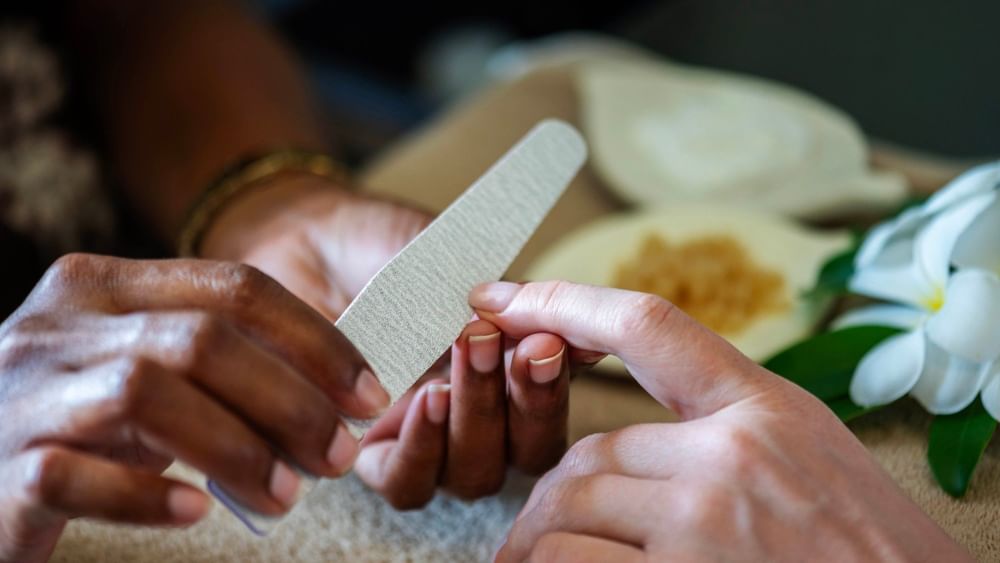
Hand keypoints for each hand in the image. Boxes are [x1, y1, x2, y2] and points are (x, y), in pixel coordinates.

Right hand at [0, 254, 389, 562]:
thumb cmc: (72, 416)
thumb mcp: (138, 365)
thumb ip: (213, 361)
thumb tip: (328, 392)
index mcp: (104, 286)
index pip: (234, 287)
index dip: (314, 339)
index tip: (366, 393)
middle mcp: (61, 325)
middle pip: (202, 340)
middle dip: (289, 400)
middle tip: (336, 454)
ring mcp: (24, 392)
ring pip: (146, 396)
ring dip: (234, 448)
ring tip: (283, 495)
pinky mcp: (0, 469)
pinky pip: (75, 475)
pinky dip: (144, 496)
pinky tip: (192, 514)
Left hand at [202, 178, 597, 506]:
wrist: (310, 241)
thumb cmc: (387, 248)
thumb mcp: (455, 264)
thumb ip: (512, 300)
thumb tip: (574, 325)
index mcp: (507, 377)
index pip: (551, 406)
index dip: (557, 383)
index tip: (551, 341)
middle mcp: (475, 422)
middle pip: (525, 451)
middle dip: (526, 400)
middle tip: (511, 344)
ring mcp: (426, 445)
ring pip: (474, 472)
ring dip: (478, 416)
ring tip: (464, 353)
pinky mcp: (370, 456)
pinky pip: (408, 482)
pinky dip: (424, 446)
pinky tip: (426, 398)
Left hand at [467, 281, 971, 562]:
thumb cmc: (863, 543)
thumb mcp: (806, 452)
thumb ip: (722, 426)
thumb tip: (627, 440)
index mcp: (762, 408)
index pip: (645, 325)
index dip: (562, 301)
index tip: (501, 298)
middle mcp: (730, 457)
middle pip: (589, 451)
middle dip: (554, 496)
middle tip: (533, 527)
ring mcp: (704, 523)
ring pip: (569, 507)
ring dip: (543, 540)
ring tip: (537, 559)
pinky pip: (574, 562)